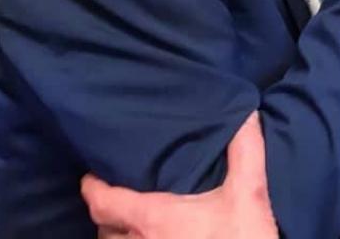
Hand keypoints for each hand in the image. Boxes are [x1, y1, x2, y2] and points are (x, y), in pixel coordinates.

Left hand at [81, 112, 277, 238]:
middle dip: (106, 214)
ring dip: (117, 237)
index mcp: (155, 219)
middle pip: (103, 231)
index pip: (104, 203)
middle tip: (116, 195)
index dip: (92, 187)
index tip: (90, 175)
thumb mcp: (250, 194)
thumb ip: (245, 151)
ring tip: (130, 224)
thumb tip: (246, 112)